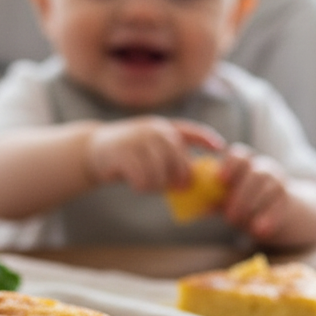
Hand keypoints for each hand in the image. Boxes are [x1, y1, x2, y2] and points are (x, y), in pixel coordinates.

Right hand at [87, 117, 224, 191]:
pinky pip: (143, 180)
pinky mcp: (123, 153)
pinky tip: (136, 184)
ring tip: (148, 184)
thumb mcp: (151, 147)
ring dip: (157, 186)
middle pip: (178, 160)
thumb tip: (191, 181)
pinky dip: (142, 187)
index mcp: (164, 127)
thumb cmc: (129, 153)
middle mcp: (154, 130)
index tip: (220, 148)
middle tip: (173, 186)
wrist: (95, 148)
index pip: (190, 131)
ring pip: (160, 173)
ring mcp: (138, 140)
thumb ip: (170, 156)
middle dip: (179, 178)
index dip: (206, 139)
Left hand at [219, 143, 289, 239]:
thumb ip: (215, 201)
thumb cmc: (248, 205)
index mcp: (245, 166)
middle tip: (229, 215)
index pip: (239, 155)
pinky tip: (259, 230)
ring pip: (270, 186)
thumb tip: (196, 206)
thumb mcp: (229, 202)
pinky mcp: (289, 199)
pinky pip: (281, 205)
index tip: (220, 180)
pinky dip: (269, 217)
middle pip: (255, 172)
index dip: (230, 165)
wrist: (282, 215)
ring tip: (240, 225)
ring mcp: (278, 182)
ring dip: (253, 205)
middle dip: (241, 193)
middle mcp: (263, 169)